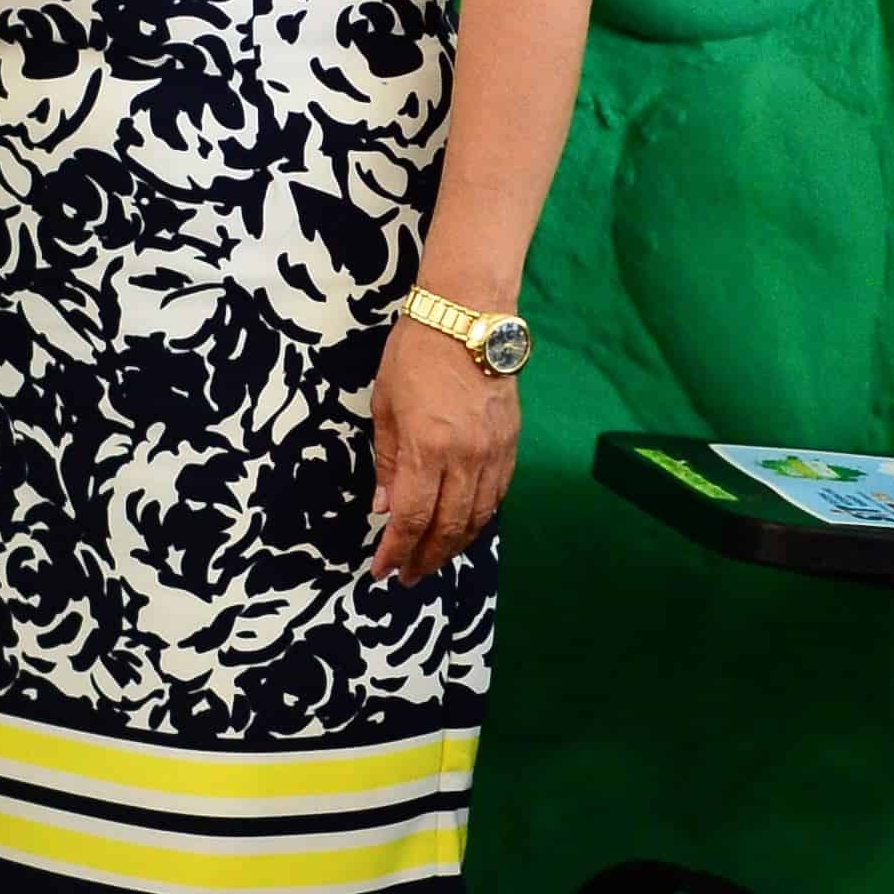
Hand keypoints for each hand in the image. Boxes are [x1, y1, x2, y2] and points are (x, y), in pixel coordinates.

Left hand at [368, 312, 518, 579]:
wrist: (468, 316)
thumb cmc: (416, 353)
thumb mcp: (385, 406)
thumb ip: (387, 461)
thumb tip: (384, 507)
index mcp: (427, 448)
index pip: (411, 518)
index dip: (396, 551)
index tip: (383, 571)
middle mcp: (465, 458)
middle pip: (448, 528)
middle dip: (425, 558)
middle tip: (408, 576)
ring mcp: (493, 453)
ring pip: (478, 518)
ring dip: (454, 546)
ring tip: (434, 559)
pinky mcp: (511, 445)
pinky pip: (497, 496)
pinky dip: (479, 519)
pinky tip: (464, 528)